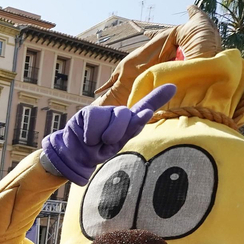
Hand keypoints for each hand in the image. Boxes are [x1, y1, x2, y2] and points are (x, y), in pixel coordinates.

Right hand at [42, 83, 176, 185]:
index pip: (144, 107)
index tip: (172, 86)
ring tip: (94, 142)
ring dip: (102, 136)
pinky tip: (86, 137)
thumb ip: (131, 128)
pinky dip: (90, 135)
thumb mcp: (115, 145)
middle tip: (106, 143)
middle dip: (117, 132)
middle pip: (127, 115)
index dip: (157, 97)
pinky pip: (94, 121)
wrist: (71, 157)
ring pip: (111, 118)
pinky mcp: (88, 112)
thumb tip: (145, 111)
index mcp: (128, 124)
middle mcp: (117, 114)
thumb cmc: (95, 153)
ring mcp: (103, 112)